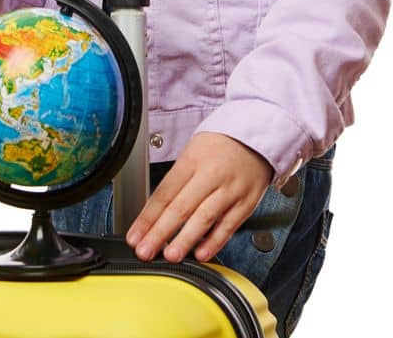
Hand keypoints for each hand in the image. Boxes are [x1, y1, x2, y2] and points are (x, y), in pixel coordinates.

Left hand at [125, 132, 272, 263]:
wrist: (257, 136)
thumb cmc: (220, 146)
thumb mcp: (192, 153)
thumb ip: (176, 182)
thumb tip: (155, 215)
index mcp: (192, 160)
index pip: (164, 193)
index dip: (147, 218)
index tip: (135, 236)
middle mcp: (210, 175)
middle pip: (181, 207)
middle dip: (160, 232)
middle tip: (145, 251)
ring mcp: (230, 189)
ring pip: (204, 218)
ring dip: (185, 240)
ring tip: (170, 256)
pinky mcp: (246, 202)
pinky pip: (229, 225)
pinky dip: (215, 241)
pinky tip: (201, 254)